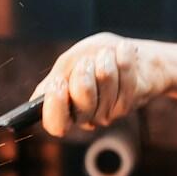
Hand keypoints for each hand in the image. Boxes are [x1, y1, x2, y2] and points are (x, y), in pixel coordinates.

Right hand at [36, 34, 169, 135]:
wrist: (127, 52)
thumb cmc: (94, 57)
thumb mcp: (69, 61)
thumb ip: (58, 76)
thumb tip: (44, 94)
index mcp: (66, 110)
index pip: (56, 124)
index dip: (55, 105)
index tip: (58, 82)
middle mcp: (88, 116)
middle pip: (82, 100)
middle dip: (83, 70)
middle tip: (86, 61)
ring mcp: (111, 111)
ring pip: (105, 78)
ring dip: (105, 57)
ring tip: (107, 54)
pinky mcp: (133, 99)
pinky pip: (126, 72)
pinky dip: (123, 54)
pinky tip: (123, 50)